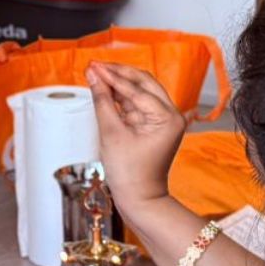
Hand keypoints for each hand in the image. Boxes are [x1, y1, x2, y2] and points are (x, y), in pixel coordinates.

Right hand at [86, 63, 186, 213]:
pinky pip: (137, 104)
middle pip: (143, 83)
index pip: (137, 90)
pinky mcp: (154, 125)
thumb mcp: (111, 133)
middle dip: (119, 74)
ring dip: (119, 83)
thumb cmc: (129, 173)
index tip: (93, 66)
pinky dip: (121, 96)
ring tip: (96, 74)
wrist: (139, 199)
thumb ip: (102, 101)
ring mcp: (164, 120)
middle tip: (95, 66)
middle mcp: (171, 115)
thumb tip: (93, 76)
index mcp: (168, 118)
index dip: (113, 76)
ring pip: (140, 91)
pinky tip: (105, 88)